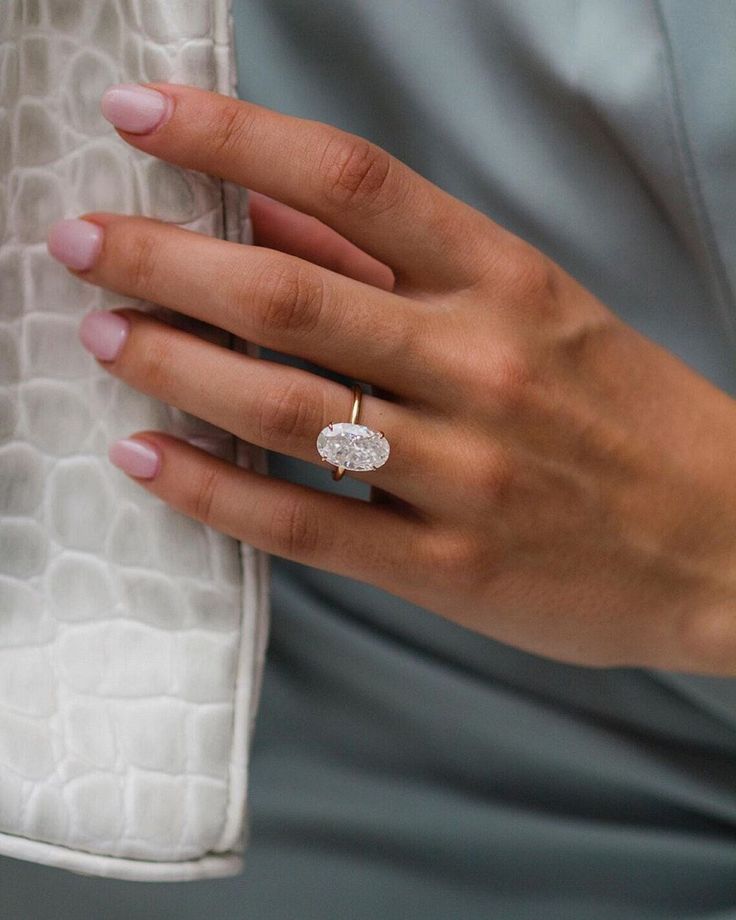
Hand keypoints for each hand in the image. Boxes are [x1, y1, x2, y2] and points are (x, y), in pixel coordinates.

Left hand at [46, 82, 735, 675]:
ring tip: (102, 335)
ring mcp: (464, 471)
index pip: (352, 181)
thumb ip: (401, 265)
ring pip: (285, 407)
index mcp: (507, 283)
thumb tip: (272, 212)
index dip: (234, 136)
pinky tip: (147, 457)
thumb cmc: (622, 415)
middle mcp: (482, 364)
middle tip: (81, 240)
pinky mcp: (450, 566)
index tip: (142, 115)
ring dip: (174, 362)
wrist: (722, 538)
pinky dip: (214, 489)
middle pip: (291, 295)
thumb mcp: (533, 310)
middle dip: (166, 257)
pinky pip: (305, 524)